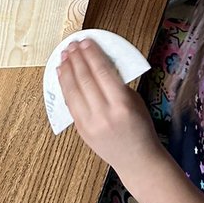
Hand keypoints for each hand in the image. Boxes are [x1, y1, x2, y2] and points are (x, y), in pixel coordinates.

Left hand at [58, 39, 159, 170]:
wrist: (137, 161)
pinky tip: (62, 75)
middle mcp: (104, 114)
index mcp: (122, 105)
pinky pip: (70, 103)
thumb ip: (117, 84)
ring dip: (67, 70)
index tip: (86, 41)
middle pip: (85, 79)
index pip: (102, 72)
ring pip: (72, 90)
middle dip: (77, 58)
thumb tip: (98, 64)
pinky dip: (64, 86)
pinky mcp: (81, 130)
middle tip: (72, 45)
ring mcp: (90, 124)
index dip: (92, 54)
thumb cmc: (141, 129)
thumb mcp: (135, 101)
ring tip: (64, 55)